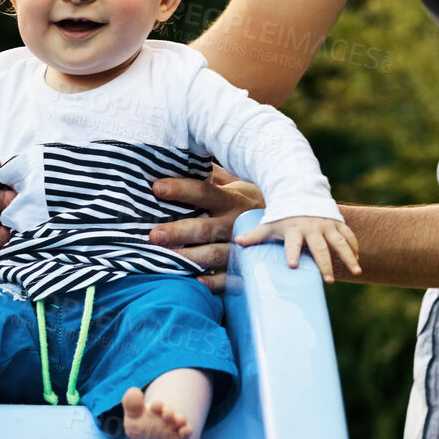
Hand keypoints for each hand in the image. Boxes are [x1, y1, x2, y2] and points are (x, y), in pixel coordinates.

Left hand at [147, 166, 265, 293]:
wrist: (284, 222)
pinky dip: (214, 283)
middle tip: (153, 235)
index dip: (181, 189)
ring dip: (191, 257)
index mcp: (230, 200)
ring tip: (166, 259)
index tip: (156, 187)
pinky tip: (195, 281)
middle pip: (205, 228)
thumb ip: (209, 174)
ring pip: (214, 254)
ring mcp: (240, 247)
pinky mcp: (244, 267)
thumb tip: (178, 156)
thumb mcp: (233, 183)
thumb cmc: (245, 201)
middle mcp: (234, 224)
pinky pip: (230, 279)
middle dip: (179, 231)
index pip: (204, 192)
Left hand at [233, 215, 359, 283]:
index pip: (292, 243)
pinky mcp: (338, 223)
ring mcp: (327, 225)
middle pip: (320, 247)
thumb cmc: (283, 215)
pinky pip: (349, 235)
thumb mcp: (269, 224)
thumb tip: (237, 243)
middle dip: (324, 263)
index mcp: (294, 230)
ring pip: (340, 242)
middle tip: (328, 280)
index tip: (292, 265)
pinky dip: (354, 247)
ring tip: (356, 271)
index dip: (292, 253)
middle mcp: (312, 228)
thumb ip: (255, 236)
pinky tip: (358, 261)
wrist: (302, 193)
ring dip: (348, 256)